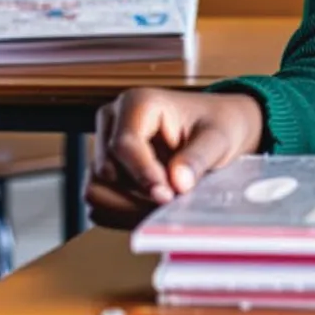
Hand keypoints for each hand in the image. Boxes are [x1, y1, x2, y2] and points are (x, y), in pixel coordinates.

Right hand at [86, 88, 264, 229]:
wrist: (214, 128)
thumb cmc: (216, 124)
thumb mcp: (217, 138)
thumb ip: (197, 158)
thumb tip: (178, 182)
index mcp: (137, 103)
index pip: (123, 145)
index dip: (143, 176)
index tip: (167, 197)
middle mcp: (113, 121)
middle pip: (105, 171)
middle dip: (136, 194)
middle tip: (170, 205)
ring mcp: (105, 144)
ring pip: (97, 188)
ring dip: (127, 206)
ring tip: (163, 208)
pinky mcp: (105, 167)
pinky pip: (100, 198)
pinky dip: (122, 211)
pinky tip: (151, 209)